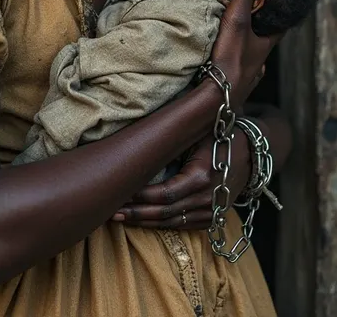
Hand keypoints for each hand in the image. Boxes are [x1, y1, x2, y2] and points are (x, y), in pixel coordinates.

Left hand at [112, 128, 251, 229]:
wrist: (250, 152)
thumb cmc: (219, 136)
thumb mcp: (197, 134)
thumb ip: (172, 142)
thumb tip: (139, 145)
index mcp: (201, 177)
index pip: (163, 194)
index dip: (139, 197)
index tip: (119, 191)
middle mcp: (207, 199)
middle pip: (164, 213)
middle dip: (135, 213)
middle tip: (110, 210)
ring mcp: (211, 212)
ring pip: (171, 223)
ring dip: (144, 222)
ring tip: (119, 218)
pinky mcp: (212, 219)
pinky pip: (182, 226)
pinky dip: (160, 225)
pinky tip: (142, 222)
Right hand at [211, 0, 276, 105]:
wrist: (217, 95)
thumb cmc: (231, 57)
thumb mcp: (237, 21)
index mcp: (265, 45)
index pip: (278, 27)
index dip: (277, 15)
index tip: (274, 4)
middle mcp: (260, 60)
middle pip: (263, 41)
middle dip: (259, 31)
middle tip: (251, 18)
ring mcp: (248, 74)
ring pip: (250, 57)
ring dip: (245, 47)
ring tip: (235, 37)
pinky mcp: (234, 83)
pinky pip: (237, 69)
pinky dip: (233, 61)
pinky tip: (224, 60)